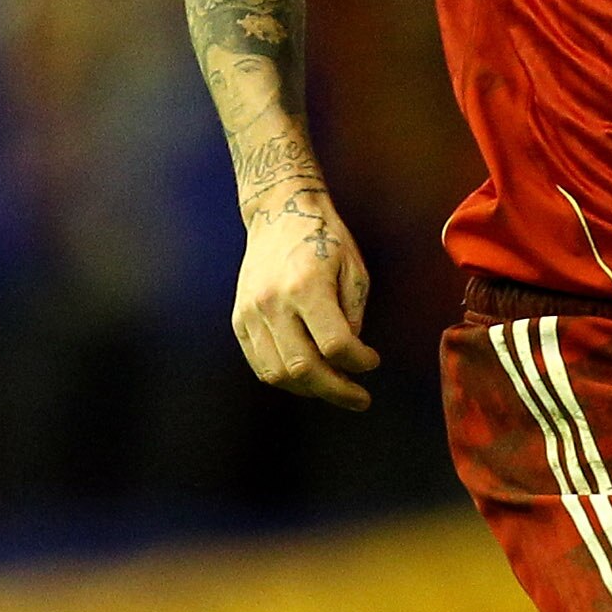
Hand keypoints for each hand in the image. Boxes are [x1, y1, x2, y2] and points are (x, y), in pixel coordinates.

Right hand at [232, 191, 380, 410]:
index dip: (359, 363)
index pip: (334, 345)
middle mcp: (273, 303)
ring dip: (311, 389)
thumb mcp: (353, 270)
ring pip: (278, 374)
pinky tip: (308, 377)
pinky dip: (286, 378)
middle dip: (337, 390)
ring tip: (335, 387)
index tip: (372, 361)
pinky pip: (260, 364)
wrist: (279, 213)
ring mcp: (250, 313)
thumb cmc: (324, 239)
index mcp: (306, 286)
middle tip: (359, 398)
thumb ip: (352, 315)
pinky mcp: (239, 319)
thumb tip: (349, 358)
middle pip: (303, 368)